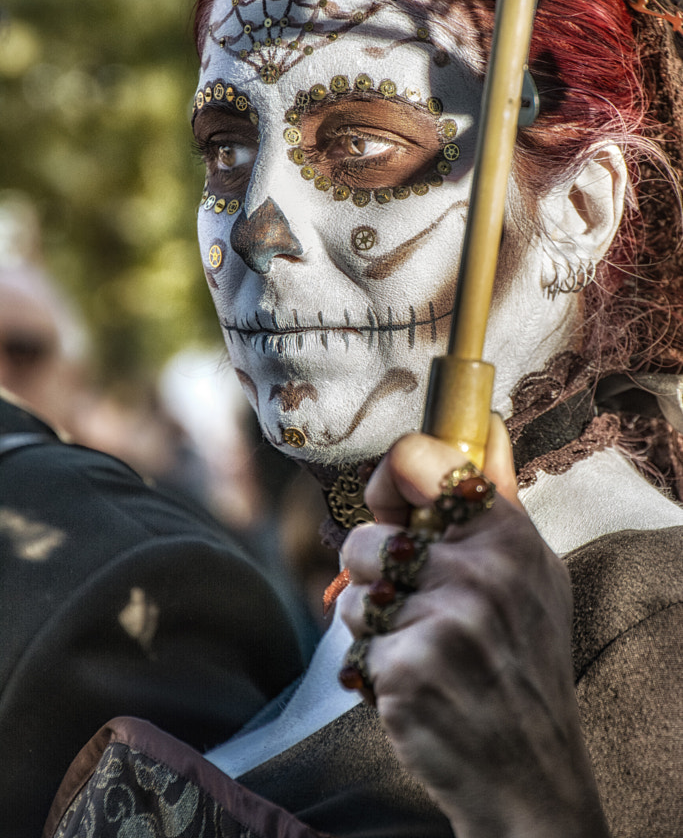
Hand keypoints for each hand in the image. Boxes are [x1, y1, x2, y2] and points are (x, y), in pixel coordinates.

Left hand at [338, 416, 608, 837]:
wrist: (528, 772)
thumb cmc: (523, 662)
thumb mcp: (532, 572)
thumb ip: (498, 497)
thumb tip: (485, 423)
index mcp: (505, 533)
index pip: (413, 458)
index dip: (388, 480)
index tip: (395, 506)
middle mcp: (477, 568)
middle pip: (367, 535)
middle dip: (378, 573)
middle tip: (421, 605)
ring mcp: (443, 619)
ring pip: (355, 591)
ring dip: (375, 622)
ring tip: (423, 648)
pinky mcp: (408, 668)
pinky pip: (355, 642)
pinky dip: (374, 666)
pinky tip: (416, 684)